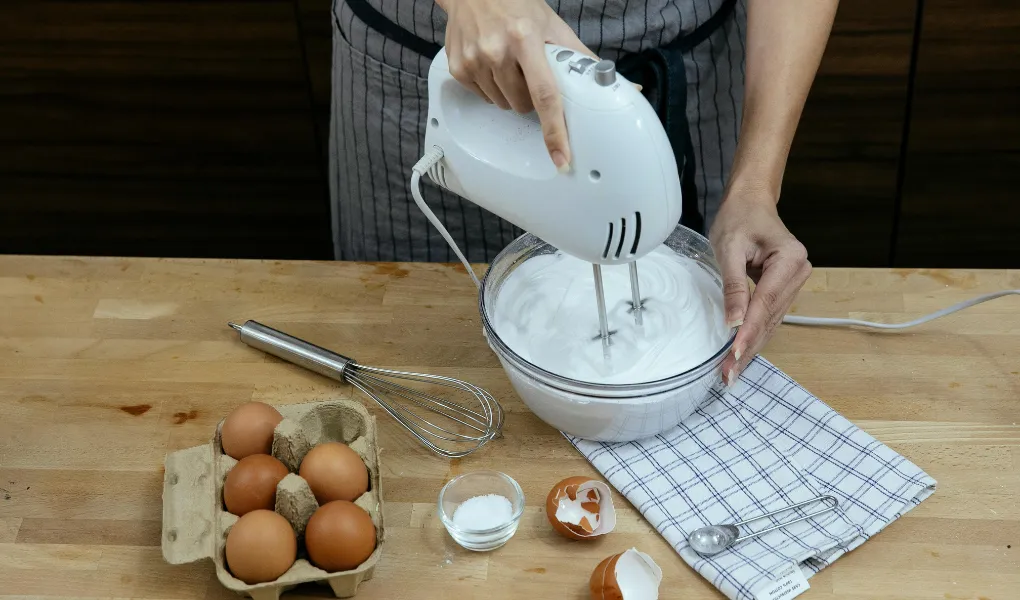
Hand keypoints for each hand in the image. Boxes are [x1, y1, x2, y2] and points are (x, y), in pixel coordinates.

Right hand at [439, 0, 595, 171]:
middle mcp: (497, 50)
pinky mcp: (458, 67)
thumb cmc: (517, 6)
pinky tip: (490, 63)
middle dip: (530, 96)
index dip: (555, 131)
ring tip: (508, 63)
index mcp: (526, 39)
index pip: (545, 95)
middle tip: (528, 71)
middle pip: (523, 105)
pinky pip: (483, 96)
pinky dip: (490, 86)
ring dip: (510, 92)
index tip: (561, 157)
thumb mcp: (552, 26)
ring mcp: (474, 60)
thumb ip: (581, 57)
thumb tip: (620, 83)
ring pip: (503, 104)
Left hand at [709, 190, 810, 385]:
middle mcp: (798, 273)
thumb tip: (734, 322)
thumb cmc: (739, 218)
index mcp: (790, 259)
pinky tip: (740, 354)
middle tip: (728, 374)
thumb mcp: (729, 248)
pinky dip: (754, 336)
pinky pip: (768, 317)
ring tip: (731, 372)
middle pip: (770, 318)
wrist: (750, 202)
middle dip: (748, 347)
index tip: (732, 355)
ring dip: (751, 347)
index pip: (765, 303)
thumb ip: (733, 285)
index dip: (748, 331)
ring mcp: (794, 283)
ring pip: (770, 322)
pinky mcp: (783, 290)